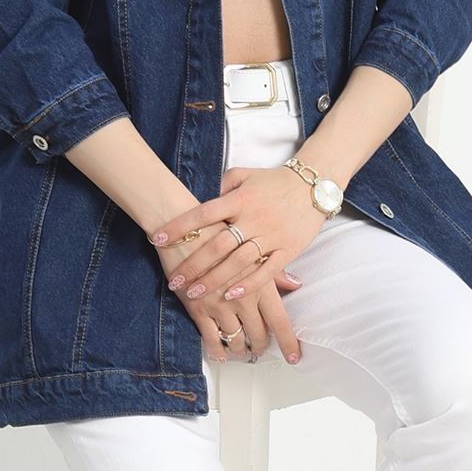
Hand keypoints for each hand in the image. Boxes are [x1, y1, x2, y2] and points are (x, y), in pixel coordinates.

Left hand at [148, 164, 326, 305]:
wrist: (315, 184)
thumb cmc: (274, 181)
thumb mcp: (245, 175)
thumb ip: (222, 186)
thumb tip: (201, 198)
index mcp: (239, 199)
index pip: (203, 213)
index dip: (178, 226)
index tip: (156, 239)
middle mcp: (253, 218)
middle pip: (217, 245)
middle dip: (193, 264)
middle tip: (174, 280)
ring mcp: (271, 235)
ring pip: (238, 262)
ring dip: (214, 280)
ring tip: (193, 294)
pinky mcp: (288, 250)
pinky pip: (266, 271)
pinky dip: (249, 284)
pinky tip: (230, 295)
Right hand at [154, 217, 304, 364]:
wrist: (183, 223)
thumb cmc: (220, 230)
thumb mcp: (253, 247)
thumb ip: (275, 271)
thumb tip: (295, 284)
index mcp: (261, 283)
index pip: (280, 321)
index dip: (288, 343)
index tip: (294, 358)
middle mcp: (243, 297)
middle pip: (258, 335)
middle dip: (260, 346)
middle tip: (260, 348)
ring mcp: (219, 305)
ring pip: (235, 339)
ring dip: (240, 349)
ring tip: (242, 350)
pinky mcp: (197, 308)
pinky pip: (210, 338)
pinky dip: (217, 350)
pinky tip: (221, 355)